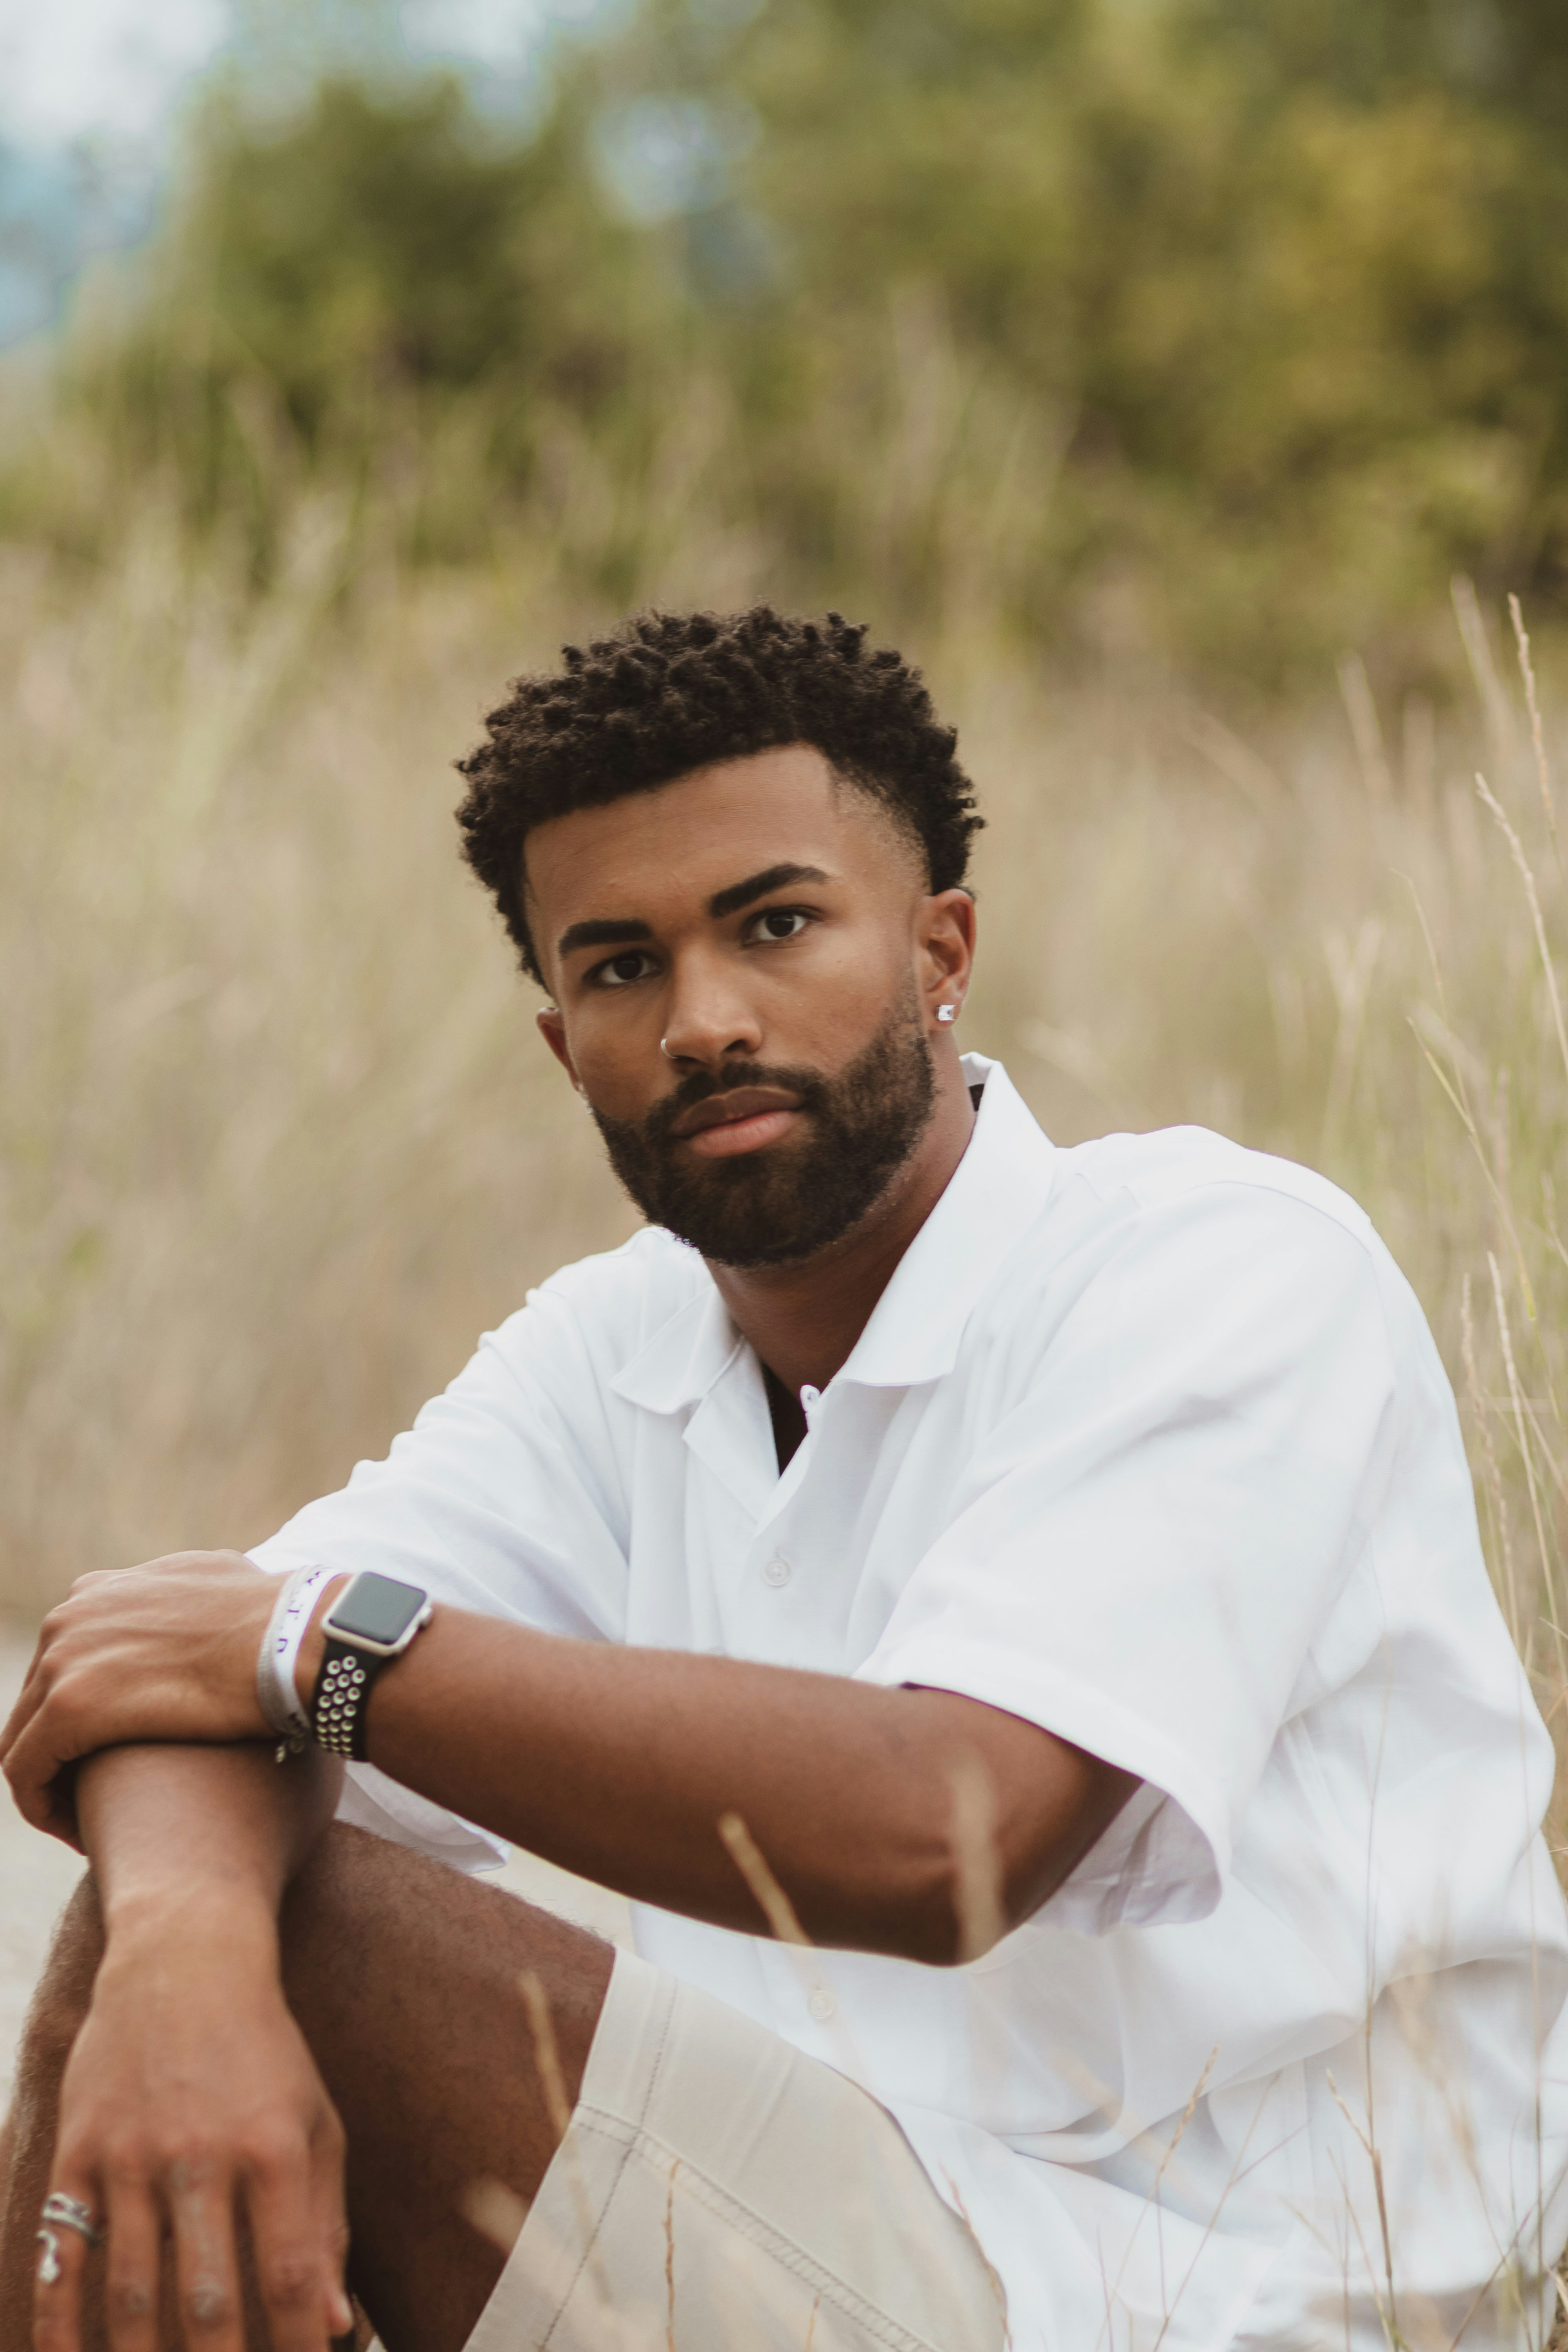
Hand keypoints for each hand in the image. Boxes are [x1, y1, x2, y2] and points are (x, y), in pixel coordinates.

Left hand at [1, 1552, 277, 1842]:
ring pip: (23, 1741)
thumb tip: (197, 1616)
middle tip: (95, 1799)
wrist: (295, 1638)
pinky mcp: (71, 1707)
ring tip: (88, 1826)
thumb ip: (183, 1602)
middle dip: (60, 1754)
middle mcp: (71, 1616)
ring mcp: (65, 1657)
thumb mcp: (216, 1585)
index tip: (109, 1754)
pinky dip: (44, 1808)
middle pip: (36, 1704)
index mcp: (99, 1590)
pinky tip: (83, 1837)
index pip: (62, 1663)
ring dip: (50, 1787)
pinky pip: (27, 1773)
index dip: (82, 1716)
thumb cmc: (278, 1622)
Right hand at [35, 1893, 353, 2351]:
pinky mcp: (79, 2151)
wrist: (185, 1958)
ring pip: (131, 2294)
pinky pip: (63, 2255)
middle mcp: (202, 2153)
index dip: (300, 2345)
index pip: (290, 2274)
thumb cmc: (265, 2053)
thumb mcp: (316, 2122)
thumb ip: (325, 2223)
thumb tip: (335, 2322)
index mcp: (274, 2146)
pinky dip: (59, 2326)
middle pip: (207, 2300)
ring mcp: (132, 2154)